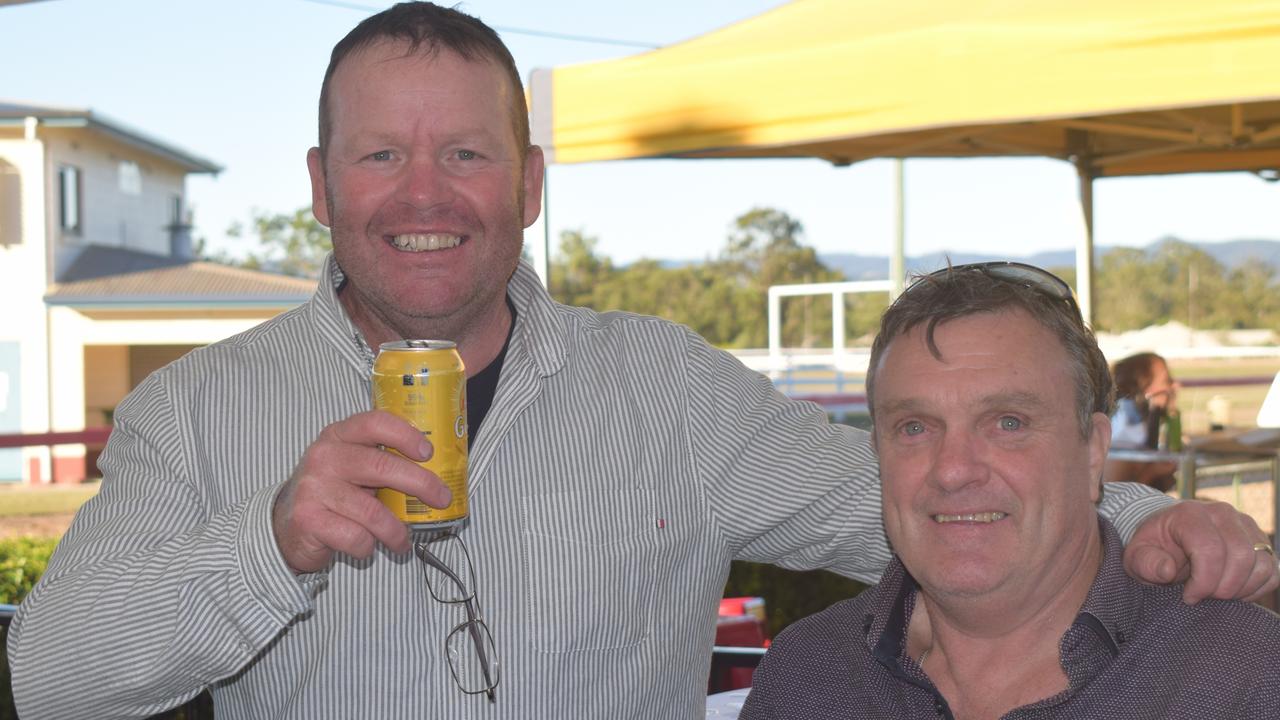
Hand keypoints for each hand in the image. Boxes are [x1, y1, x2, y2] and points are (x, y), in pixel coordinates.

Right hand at [272, 410, 451, 573]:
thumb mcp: (352, 467)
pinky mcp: (309, 520)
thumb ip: (382, 461)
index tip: (428, 453)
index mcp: (338, 435)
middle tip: (441, 498)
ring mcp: (314, 488)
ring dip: (396, 531)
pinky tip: (368, 546)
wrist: (284, 526)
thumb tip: (437, 474)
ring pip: (373, 512)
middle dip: (421, 484)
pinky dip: (369, 546)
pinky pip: (356, 537)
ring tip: (403, 541)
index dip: (406, 435)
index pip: (375, 423)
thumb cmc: (333, 495)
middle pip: (382, 466)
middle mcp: (324, 456)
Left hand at [1123, 499, 1278, 603]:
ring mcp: (1246, 524)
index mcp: (1190, 514)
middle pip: (1241, 557)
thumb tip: (1167, 571)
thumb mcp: (1137, 556)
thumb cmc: (1154, 548)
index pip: (1210, 550)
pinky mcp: (1260, 540)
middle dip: (1223, 588)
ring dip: (1241, 589)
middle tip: (1203, 596)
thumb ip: (1146, 563)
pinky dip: (1257, 587)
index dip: (1204, 582)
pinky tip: (1233, 590)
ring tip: (1216, 592)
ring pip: (1262, 564)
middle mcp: (1222, 513)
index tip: (1189, 596)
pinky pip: (1273, 570)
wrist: (1169, 535)